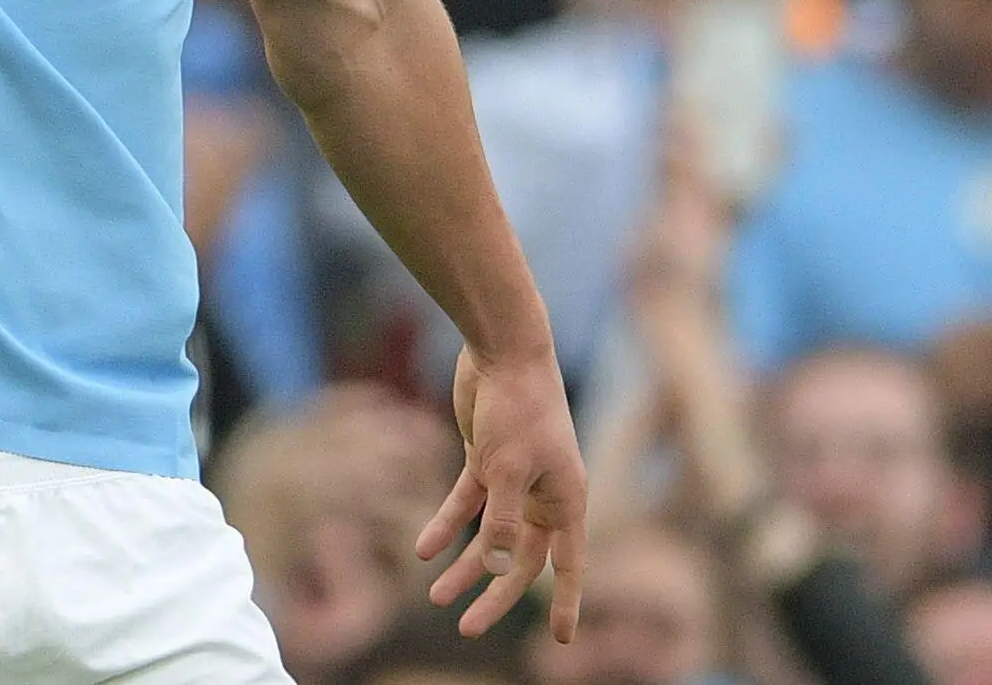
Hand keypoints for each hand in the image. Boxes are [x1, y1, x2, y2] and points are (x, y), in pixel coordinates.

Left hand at [418, 343, 586, 640]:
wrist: (502, 352)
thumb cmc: (517, 408)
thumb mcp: (506, 468)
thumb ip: (500, 519)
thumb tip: (493, 565)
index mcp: (566, 502)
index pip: (569, 565)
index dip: (565, 603)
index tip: (562, 639)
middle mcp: (544, 496)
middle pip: (521, 560)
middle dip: (494, 595)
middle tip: (466, 627)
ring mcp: (513, 480)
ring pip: (490, 537)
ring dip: (465, 566)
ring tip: (435, 597)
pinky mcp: (484, 462)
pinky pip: (465, 505)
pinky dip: (445, 526)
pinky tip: (422, 550)